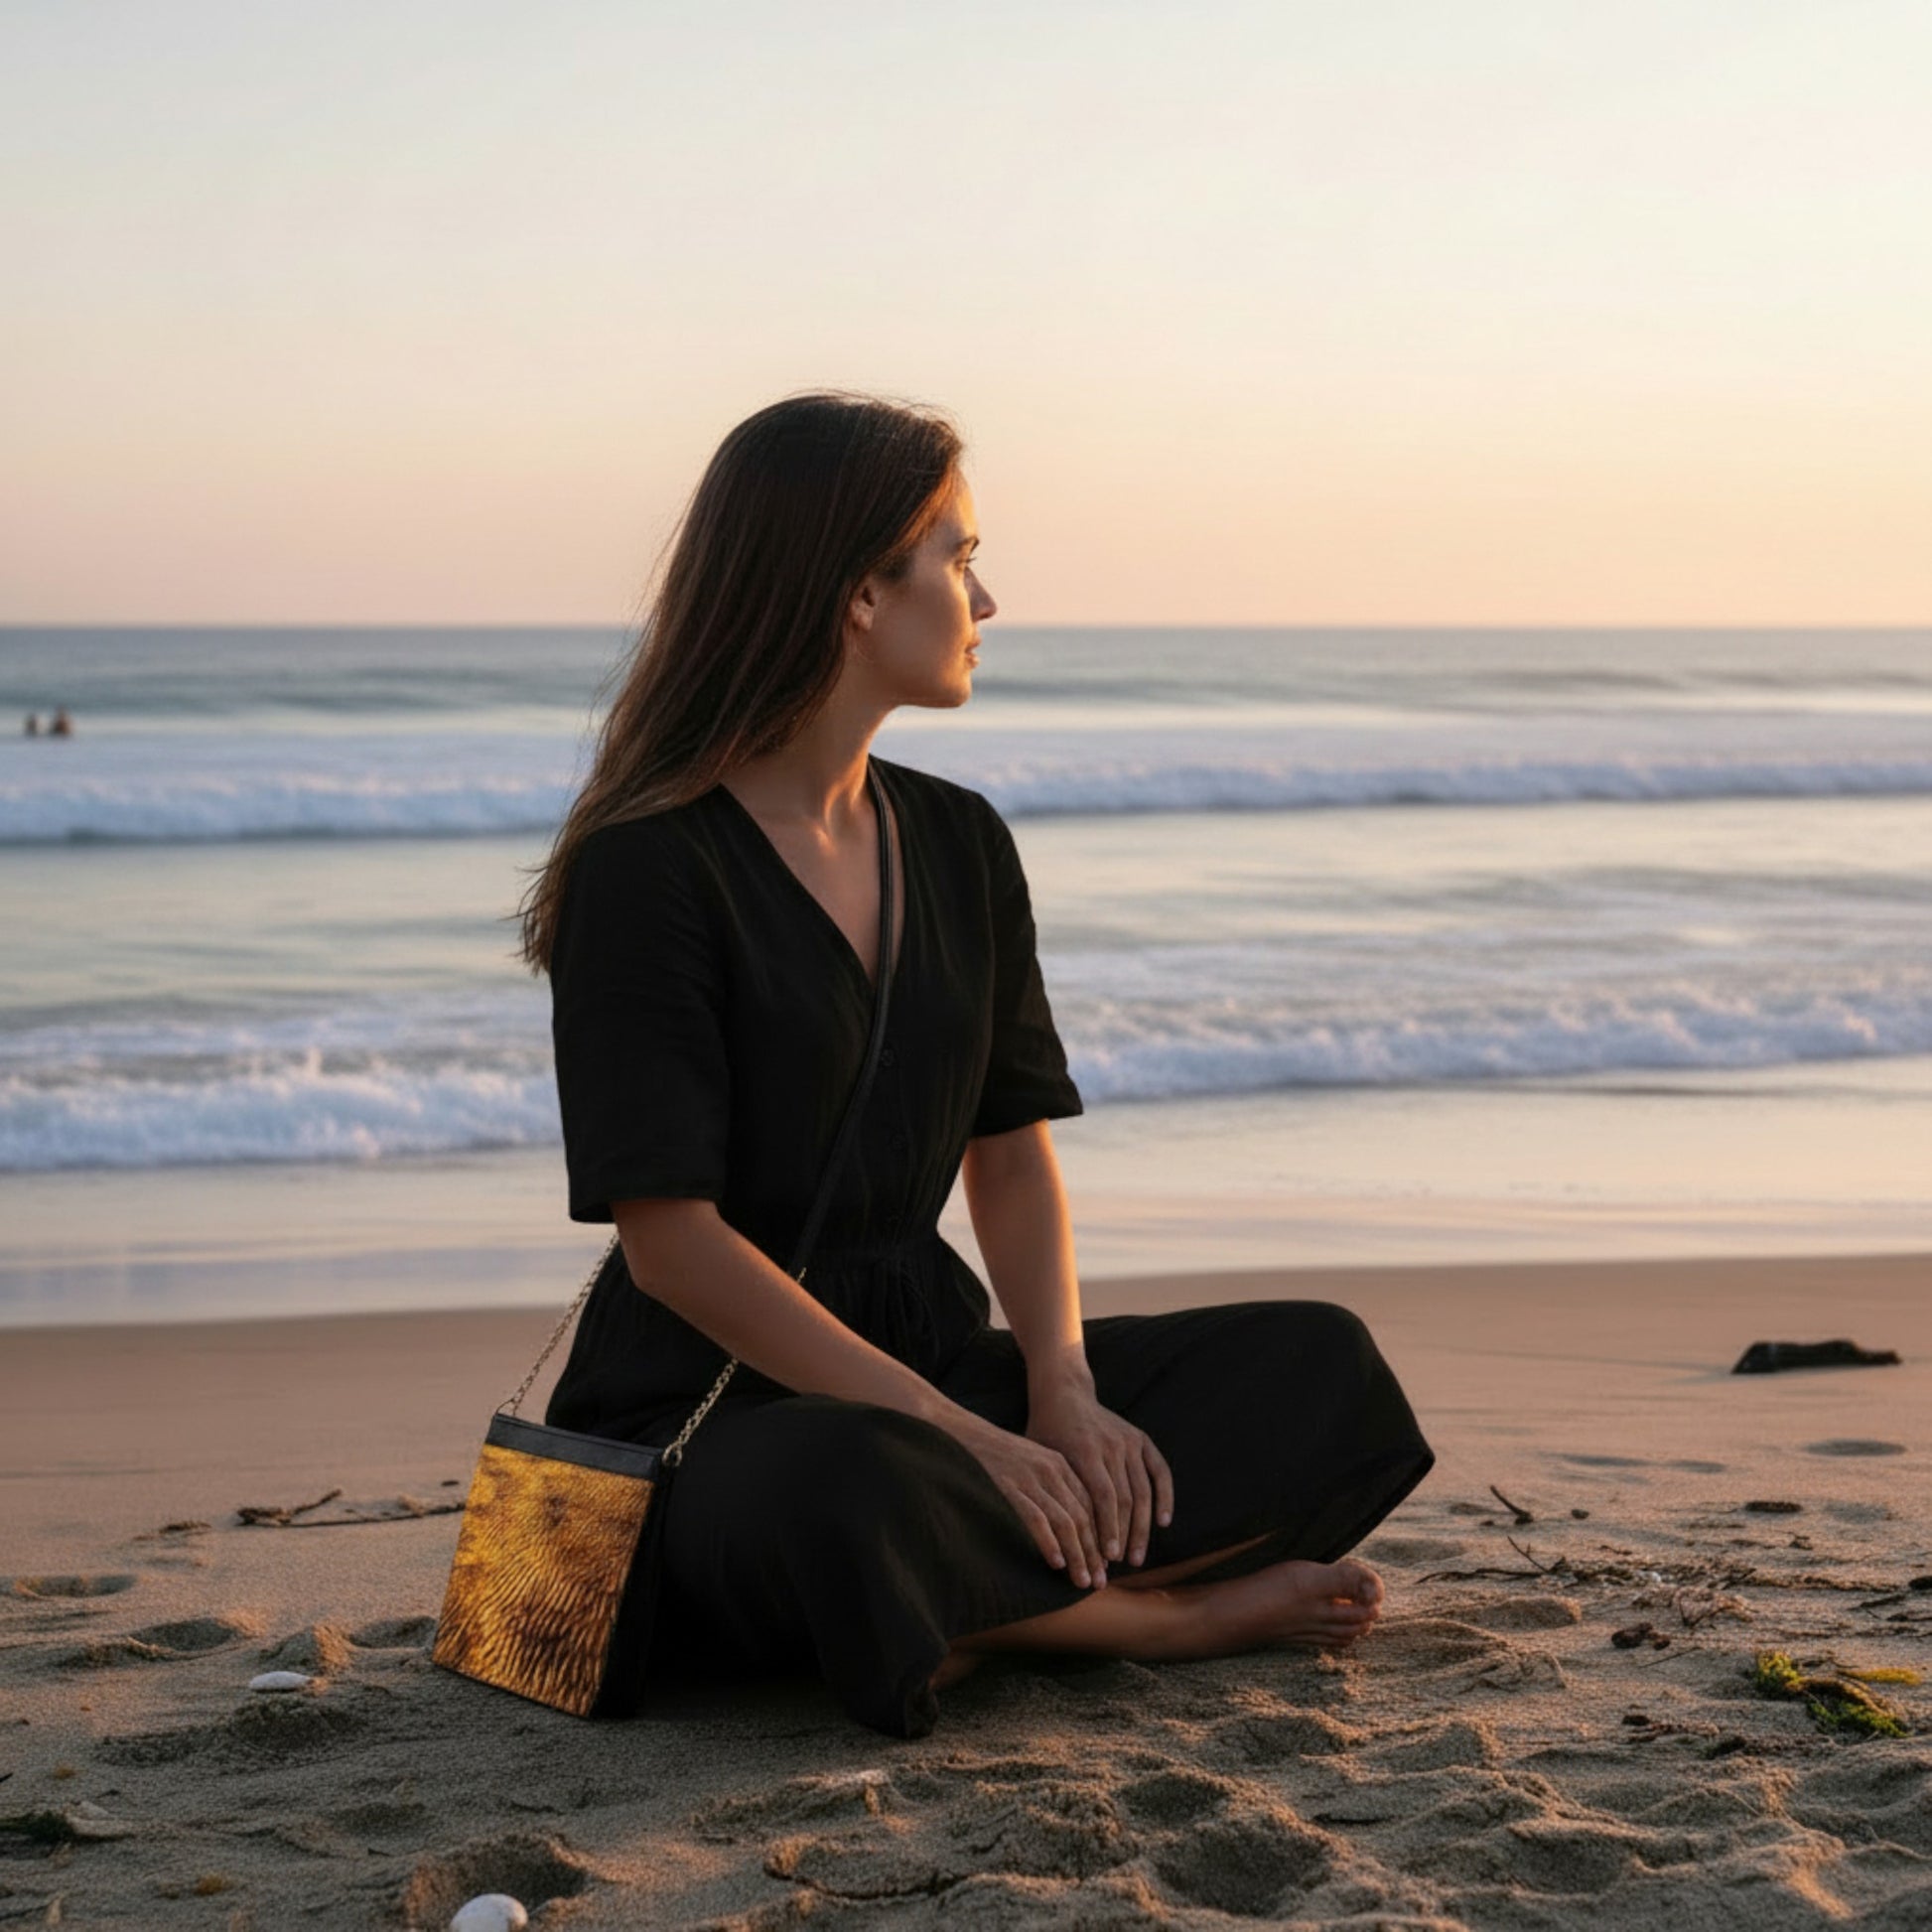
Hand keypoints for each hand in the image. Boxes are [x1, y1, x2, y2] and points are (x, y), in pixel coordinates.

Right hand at [943, 1411, 1116, 1588]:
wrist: (958, 1431)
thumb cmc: (992, 1453)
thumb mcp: (1028, 1463)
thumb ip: (1047, 1486)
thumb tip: (1065, 1526)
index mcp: (1058, 1463)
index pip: (1090, 1505)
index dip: (1100, 1536)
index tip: (1105, 1563)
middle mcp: (1050, 1470)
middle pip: (1083, 1517)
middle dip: (1094, 1552)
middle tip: (1100, 1582)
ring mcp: (1029, 1479)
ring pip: (1065, 1522)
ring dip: (1078, 1555)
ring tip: (1083, 1581)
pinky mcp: (1008, 1488)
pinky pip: (1036, 1519)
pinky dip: (1049, 1543)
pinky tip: (1057, 1563)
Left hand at [1025, 1373, 1173, 1577]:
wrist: (1064, 1394)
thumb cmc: (1044, 1433)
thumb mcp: (1040, 1458)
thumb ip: (1051, 1491)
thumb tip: (1051, 1538)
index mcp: (1085, 1451)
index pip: (1103, 1498)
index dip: (1109, 1529)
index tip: (1109, 1558)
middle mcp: (1111, 1445)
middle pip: (1126, 1499)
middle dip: (1127, 1535)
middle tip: (1126, 1565)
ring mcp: (1129, 1441)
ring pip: (1143, 1491)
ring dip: (1143, 1527)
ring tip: (1138, 1556)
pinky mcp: (1141, 1439)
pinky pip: (1160, 1472)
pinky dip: (1165, 1497)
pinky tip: (1163, 1522)